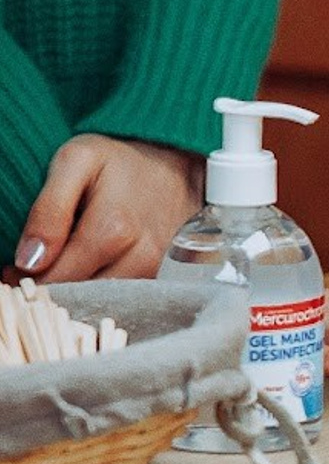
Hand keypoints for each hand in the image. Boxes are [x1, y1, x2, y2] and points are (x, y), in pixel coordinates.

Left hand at [19, 136, 203, 281]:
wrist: (175, 163)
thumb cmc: (121, 162)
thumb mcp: (75, 162)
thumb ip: (47, 210)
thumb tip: (29, 262)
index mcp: (113, 230)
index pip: (53, 281)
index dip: (27, 279)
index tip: (18, 266)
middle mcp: (142, 257)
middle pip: (77, 297)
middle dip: (53, 285)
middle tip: (44, 262)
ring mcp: (158, 270)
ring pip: (100, 302)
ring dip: (79, 288)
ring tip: (74, 260)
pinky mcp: (165, 278)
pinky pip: (123, 299)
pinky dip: (103, 290)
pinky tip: (98, 265)